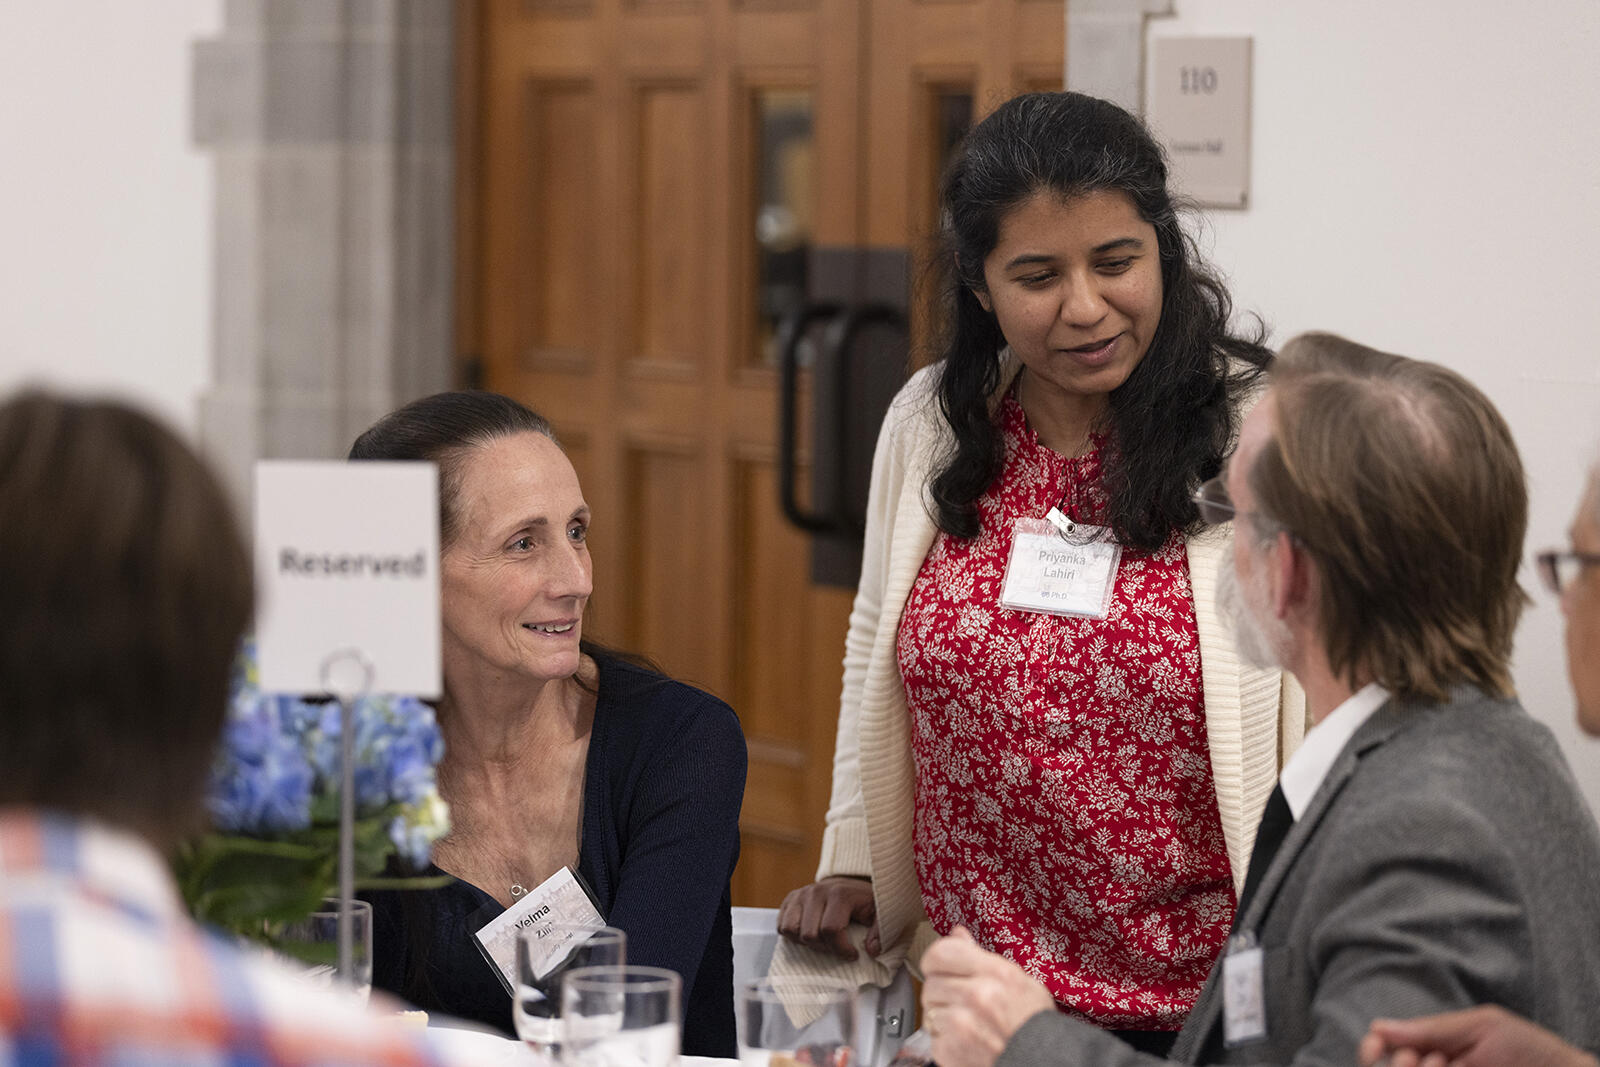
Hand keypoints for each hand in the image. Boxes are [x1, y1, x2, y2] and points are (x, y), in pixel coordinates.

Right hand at [777, 876, 878, 959]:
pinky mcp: (790, 899)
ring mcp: (801, 894)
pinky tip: (810, 934)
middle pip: (809, 934)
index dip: (842, 949)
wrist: (851, 883)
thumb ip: (880, 932)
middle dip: (825, 948)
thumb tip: (872, 951)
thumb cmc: (865, 901)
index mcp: (839, 893)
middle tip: (838, 947)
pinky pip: (782, 925)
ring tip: (823, 941)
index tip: (852, 954)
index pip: (830, 930)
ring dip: (807, 942)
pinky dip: (793, 936)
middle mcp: (816, 891)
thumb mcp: (880, 913)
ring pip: (791, 930)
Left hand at [920, 927, 1056, 1066]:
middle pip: (931, 983)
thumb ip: (983, 958)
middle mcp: (976, 995)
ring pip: (929, 1010)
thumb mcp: (1019, 982)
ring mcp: (961, 1024)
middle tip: (960, 1001)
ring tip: (967, 1023)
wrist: (1041, 1062)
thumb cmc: (1033, 1025)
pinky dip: (945, 1041)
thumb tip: (958, 934)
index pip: (941, 952)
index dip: (935, 960)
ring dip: (942, 1017)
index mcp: (995, 973)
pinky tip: (966, 1040)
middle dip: (942, 992)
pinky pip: (932, 1037)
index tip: (938, 967)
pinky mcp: (951, 1049)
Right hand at [1358, 1005, 1599, 1066]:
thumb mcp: (1481, 1027)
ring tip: (1448, 1066)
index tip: (1373, 1049)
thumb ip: (1432, 1028)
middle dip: (1402, 1064)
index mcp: (1433, 1046)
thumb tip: (1377, 1027)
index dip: (1371, 1048)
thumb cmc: (1530, 1049)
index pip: (1384, 1047)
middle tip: (1429, 1060)